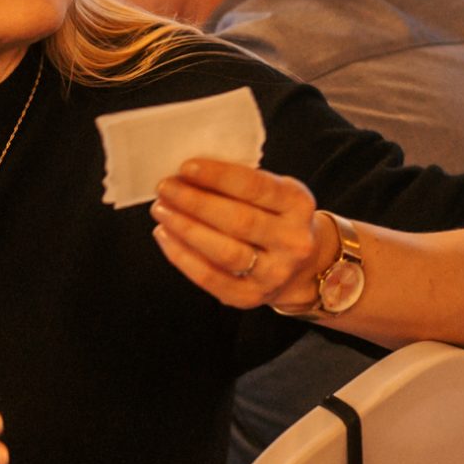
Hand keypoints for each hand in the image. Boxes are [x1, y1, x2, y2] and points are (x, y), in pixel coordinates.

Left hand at [152, 158, 337, 311]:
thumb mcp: (273, 193)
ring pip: (224, 253)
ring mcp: (274, 273)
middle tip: (165, 188)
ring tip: (161, 210)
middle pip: (238, 221)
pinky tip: (165, 235)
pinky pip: (211, 278)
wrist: (302, 266)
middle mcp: (292, 241)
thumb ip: (240, 183)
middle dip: (195, 202)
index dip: (219, 176)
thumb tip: (186, 174)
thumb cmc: (275, 217)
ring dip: (186, 229)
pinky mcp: (251, 296)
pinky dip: (182, 256)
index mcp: (298, 204)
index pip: (256, 187)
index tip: (186, 167)